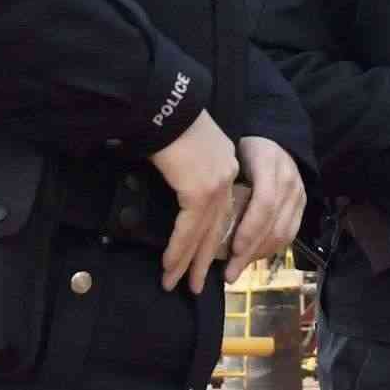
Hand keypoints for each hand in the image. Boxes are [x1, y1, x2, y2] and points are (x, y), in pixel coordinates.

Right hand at [149, 111, 237, 294]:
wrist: (163, 104)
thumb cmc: (165, 121)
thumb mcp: (183, 149)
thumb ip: (186, 170)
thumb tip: (175, 185)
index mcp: (224, 163)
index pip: (221, 209)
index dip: (211, 236)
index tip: (203, 257)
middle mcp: (226, 175)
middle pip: (217, 227)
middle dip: (204, 259)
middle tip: (196, 285)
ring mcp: (216, 184)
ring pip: (203, 234)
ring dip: (188, 262)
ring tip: (177, 284)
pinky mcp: (200, 191)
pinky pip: (189, 230)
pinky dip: (178, 250)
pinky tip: (170, 267)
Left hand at [226, 137, 304, 283]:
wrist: (272, 139)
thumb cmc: (241, 149)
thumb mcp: (230, 156)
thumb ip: (222, 180)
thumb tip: (200, 212)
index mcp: (269, 163)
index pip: (264, 203)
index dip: (249, 229)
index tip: (232, 250)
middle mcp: (289, 179)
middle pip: (273, 224)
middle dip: (250, 252)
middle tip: (228, 274)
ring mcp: (299, 193)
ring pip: (283, 233)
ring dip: (259, 255)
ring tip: (237, 270)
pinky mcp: (302, 205)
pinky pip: (290, 234)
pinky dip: (270, 249)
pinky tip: (253, 258)